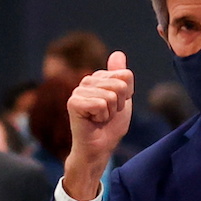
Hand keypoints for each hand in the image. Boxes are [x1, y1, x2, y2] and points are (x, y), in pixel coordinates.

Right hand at [63, 51, 133, 199]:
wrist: (100, 147)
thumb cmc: (110, 125)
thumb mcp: (123, 98)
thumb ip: (121, 77)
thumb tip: (117, 53)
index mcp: (98, 78)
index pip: (126, 76)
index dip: (127, 95)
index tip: (117, 106)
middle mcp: (86, 81)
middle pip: (120, 84)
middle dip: (120, 104)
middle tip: (108, 114)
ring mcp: (78, 91)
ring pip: (111, 95)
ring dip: (111, 112)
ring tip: (100, 118)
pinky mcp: (73, 103)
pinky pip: (101, 104)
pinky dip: (102, 116)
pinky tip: (93, 121)